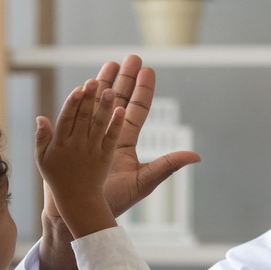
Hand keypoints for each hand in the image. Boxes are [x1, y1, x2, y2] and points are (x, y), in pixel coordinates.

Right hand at [34, 79, 122, 238]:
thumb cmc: (57, 179)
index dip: (72, 103)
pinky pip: (110, 139)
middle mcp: (76, 146)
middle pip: (83, 118)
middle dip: (89, 99)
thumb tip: (41, 117)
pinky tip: (121, 111)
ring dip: (105, 108)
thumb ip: (42, 139)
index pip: (66, 119)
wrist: (75, 201)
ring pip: (99, 126)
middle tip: (94, 82)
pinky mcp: (104, 158)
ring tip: (111, 91)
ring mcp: (92, 151)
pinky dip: (116, 125)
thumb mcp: (42, 160)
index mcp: (60, 144)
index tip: (78, 89)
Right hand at [36, 55, 200, 269]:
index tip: (148, 70)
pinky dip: (83, 99)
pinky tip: (87, 84)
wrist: (81, 211)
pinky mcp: (74, 139)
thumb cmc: (113, 201)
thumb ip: (167, 166)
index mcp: (125, 143)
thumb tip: (196, 155)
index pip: (136, 111)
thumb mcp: (144, 182)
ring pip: (99, 103)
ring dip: (105, 84)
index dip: (142, 91)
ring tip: (111, 63)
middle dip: (125, 79)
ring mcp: (90, 135)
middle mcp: (109, 136)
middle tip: (132, 57)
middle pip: (119, 101)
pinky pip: (80, 114)